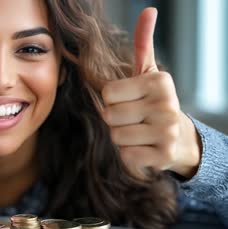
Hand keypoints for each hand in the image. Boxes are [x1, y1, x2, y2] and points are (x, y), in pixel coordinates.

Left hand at [101, 8, 200, 178]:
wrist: (179, 139)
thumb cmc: (153, 103)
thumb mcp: (148, 73)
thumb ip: (143, 44)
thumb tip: (148, 11)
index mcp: (159, 82)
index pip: (107, 94)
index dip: (113, 100)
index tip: (131, 101)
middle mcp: (167, 105)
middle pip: (109, 116)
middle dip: (116, 120)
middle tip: (134, 119)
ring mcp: (167, 132)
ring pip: (116, 136)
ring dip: (122, 138)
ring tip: (139, 133)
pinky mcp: (163, 156)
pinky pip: (126, 156)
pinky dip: (130, 155)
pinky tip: (145, 148)